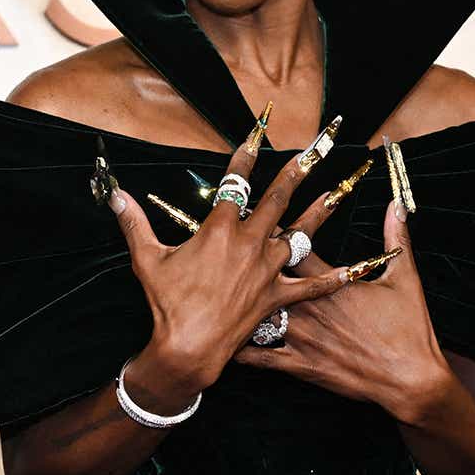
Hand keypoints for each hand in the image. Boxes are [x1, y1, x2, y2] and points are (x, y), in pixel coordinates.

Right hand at [104, 115, 350, 405]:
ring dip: (326, 207)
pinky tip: (360, 267)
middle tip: (320, 144)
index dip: (246, 151)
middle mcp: (250, 242)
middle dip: (301, 166)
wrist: (188, 348)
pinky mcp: (278, 296)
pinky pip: (312, 285)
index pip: (236, 181)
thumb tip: (115, 195)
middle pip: (280, 196)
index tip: (259, 127)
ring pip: (303, 232)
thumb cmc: (167, 304)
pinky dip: (337, 277)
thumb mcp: (147, 259)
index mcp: (221, 229)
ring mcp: (268, 269)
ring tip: (346, 186)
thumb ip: (134, 223)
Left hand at [233, 198, 452, 423]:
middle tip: (221, 244)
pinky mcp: (299, 364)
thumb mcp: (405, 278)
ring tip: (207, 289)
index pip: (294, 245)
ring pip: (255, 314)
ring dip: (233, 302)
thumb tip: (396, 204)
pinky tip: (217, 344)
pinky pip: (259, 358)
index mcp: (331, 281)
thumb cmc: (409, 330)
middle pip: (266, 275)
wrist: (409, 380)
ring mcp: (301, 336)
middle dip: (244, 259)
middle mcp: (308, 305)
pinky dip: (238, 350)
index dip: (274, 229)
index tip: (256, 215)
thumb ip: (397, 237)